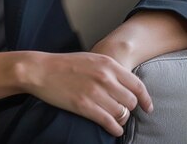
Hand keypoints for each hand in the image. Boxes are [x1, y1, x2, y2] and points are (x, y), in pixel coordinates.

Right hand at [17, 51, 152, 137]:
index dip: (145, 99)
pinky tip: (112, 129)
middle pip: (131, 101)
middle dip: (129, 109)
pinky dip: (115, 129)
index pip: (137, 85)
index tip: (147, 107)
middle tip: (122, 111)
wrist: (41, 70)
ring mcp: (95, 92)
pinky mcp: (84, 106)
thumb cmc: (65, 64)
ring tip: (115, 120)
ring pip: (122, 114)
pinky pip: (110, 123)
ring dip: (121, 120)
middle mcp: (104, 77)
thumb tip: (126, 84)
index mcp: (107, 64)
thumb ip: (109, 70)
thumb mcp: (91, 59)